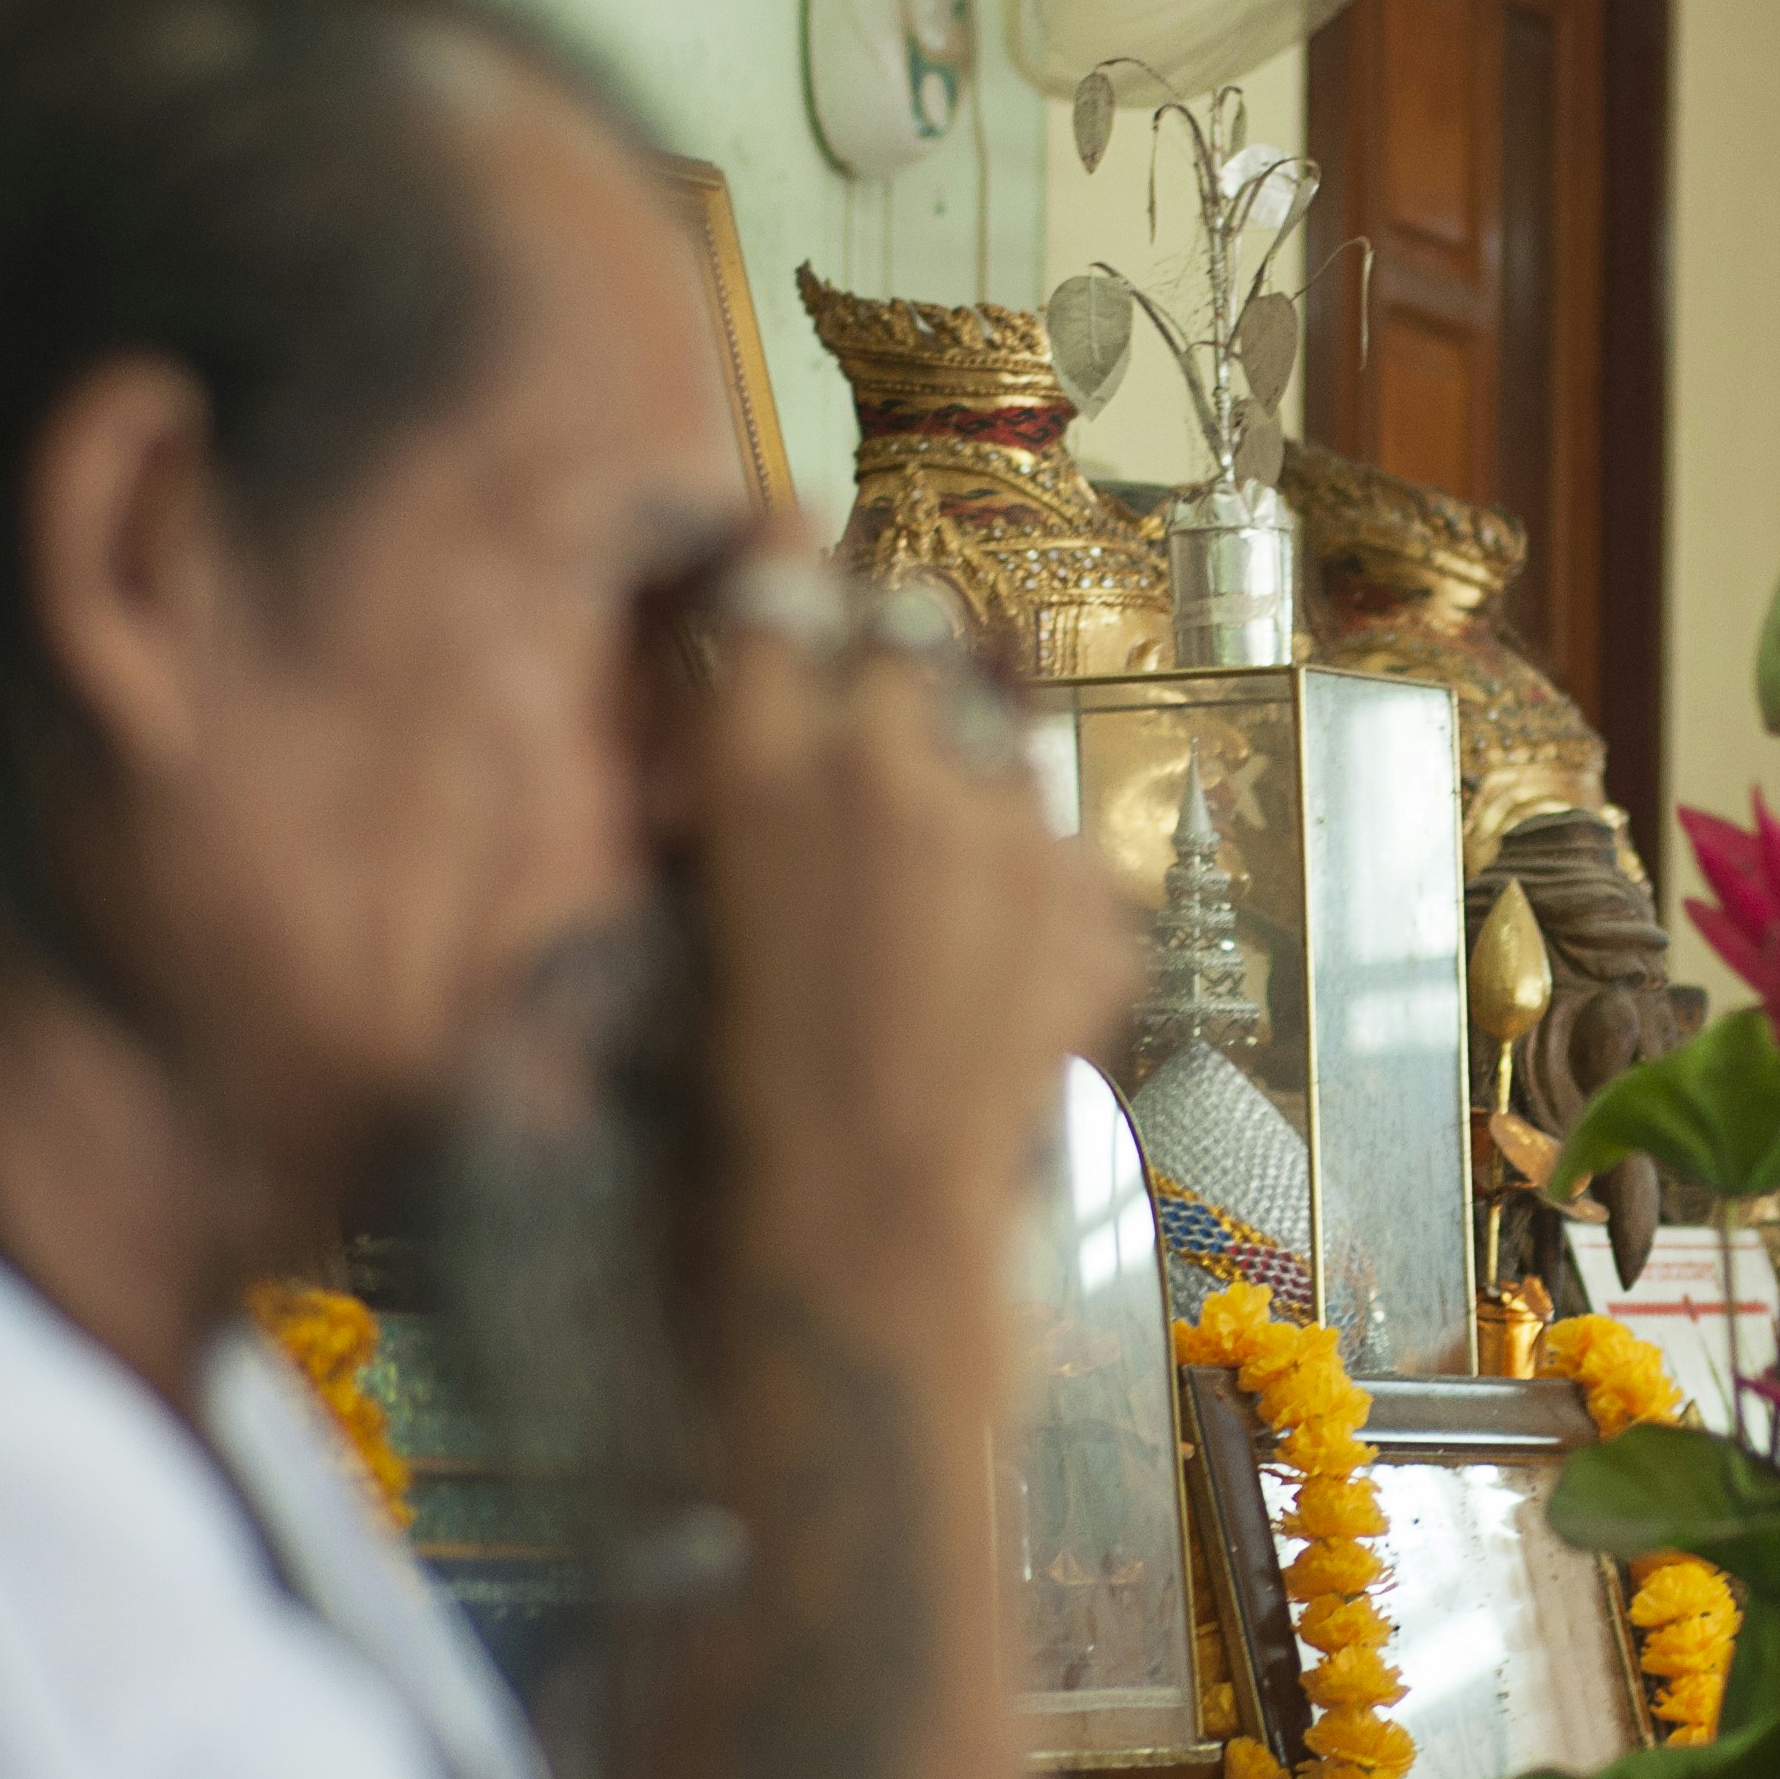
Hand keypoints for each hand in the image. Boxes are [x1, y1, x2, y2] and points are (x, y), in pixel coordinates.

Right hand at [690, 607, 1135, 1392]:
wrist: (865, 1218)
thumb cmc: (741, 1090)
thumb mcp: (695, 913)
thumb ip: (739, 790)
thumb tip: (771, 726)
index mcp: (762, 761)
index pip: (783, 583)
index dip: (792, 572)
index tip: (798, 561)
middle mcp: (887, 760)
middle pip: (908, 632)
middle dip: (893, 666)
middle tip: (876, 737)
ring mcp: (1003, 821)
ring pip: (998, 731)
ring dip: (967, 773)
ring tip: (933, 881)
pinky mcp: (1084, 887)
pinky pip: (1054, 839)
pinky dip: (1026, 880)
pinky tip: (982, 961)